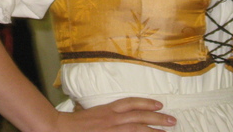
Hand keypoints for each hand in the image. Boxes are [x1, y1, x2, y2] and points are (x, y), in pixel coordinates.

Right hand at [55, 97, 174, 130]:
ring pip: (137, 128)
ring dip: (153, 130)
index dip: (146, 102)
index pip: (130, 103)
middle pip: (139, 116)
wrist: (60, 129)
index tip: (159, 104)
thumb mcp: (94, 114)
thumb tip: (119, 116)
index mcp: (108, 110)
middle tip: (172, 120)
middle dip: (157, 118)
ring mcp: (111, 129)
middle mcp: (111, 119)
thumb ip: (107, 114)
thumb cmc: (75, 123)